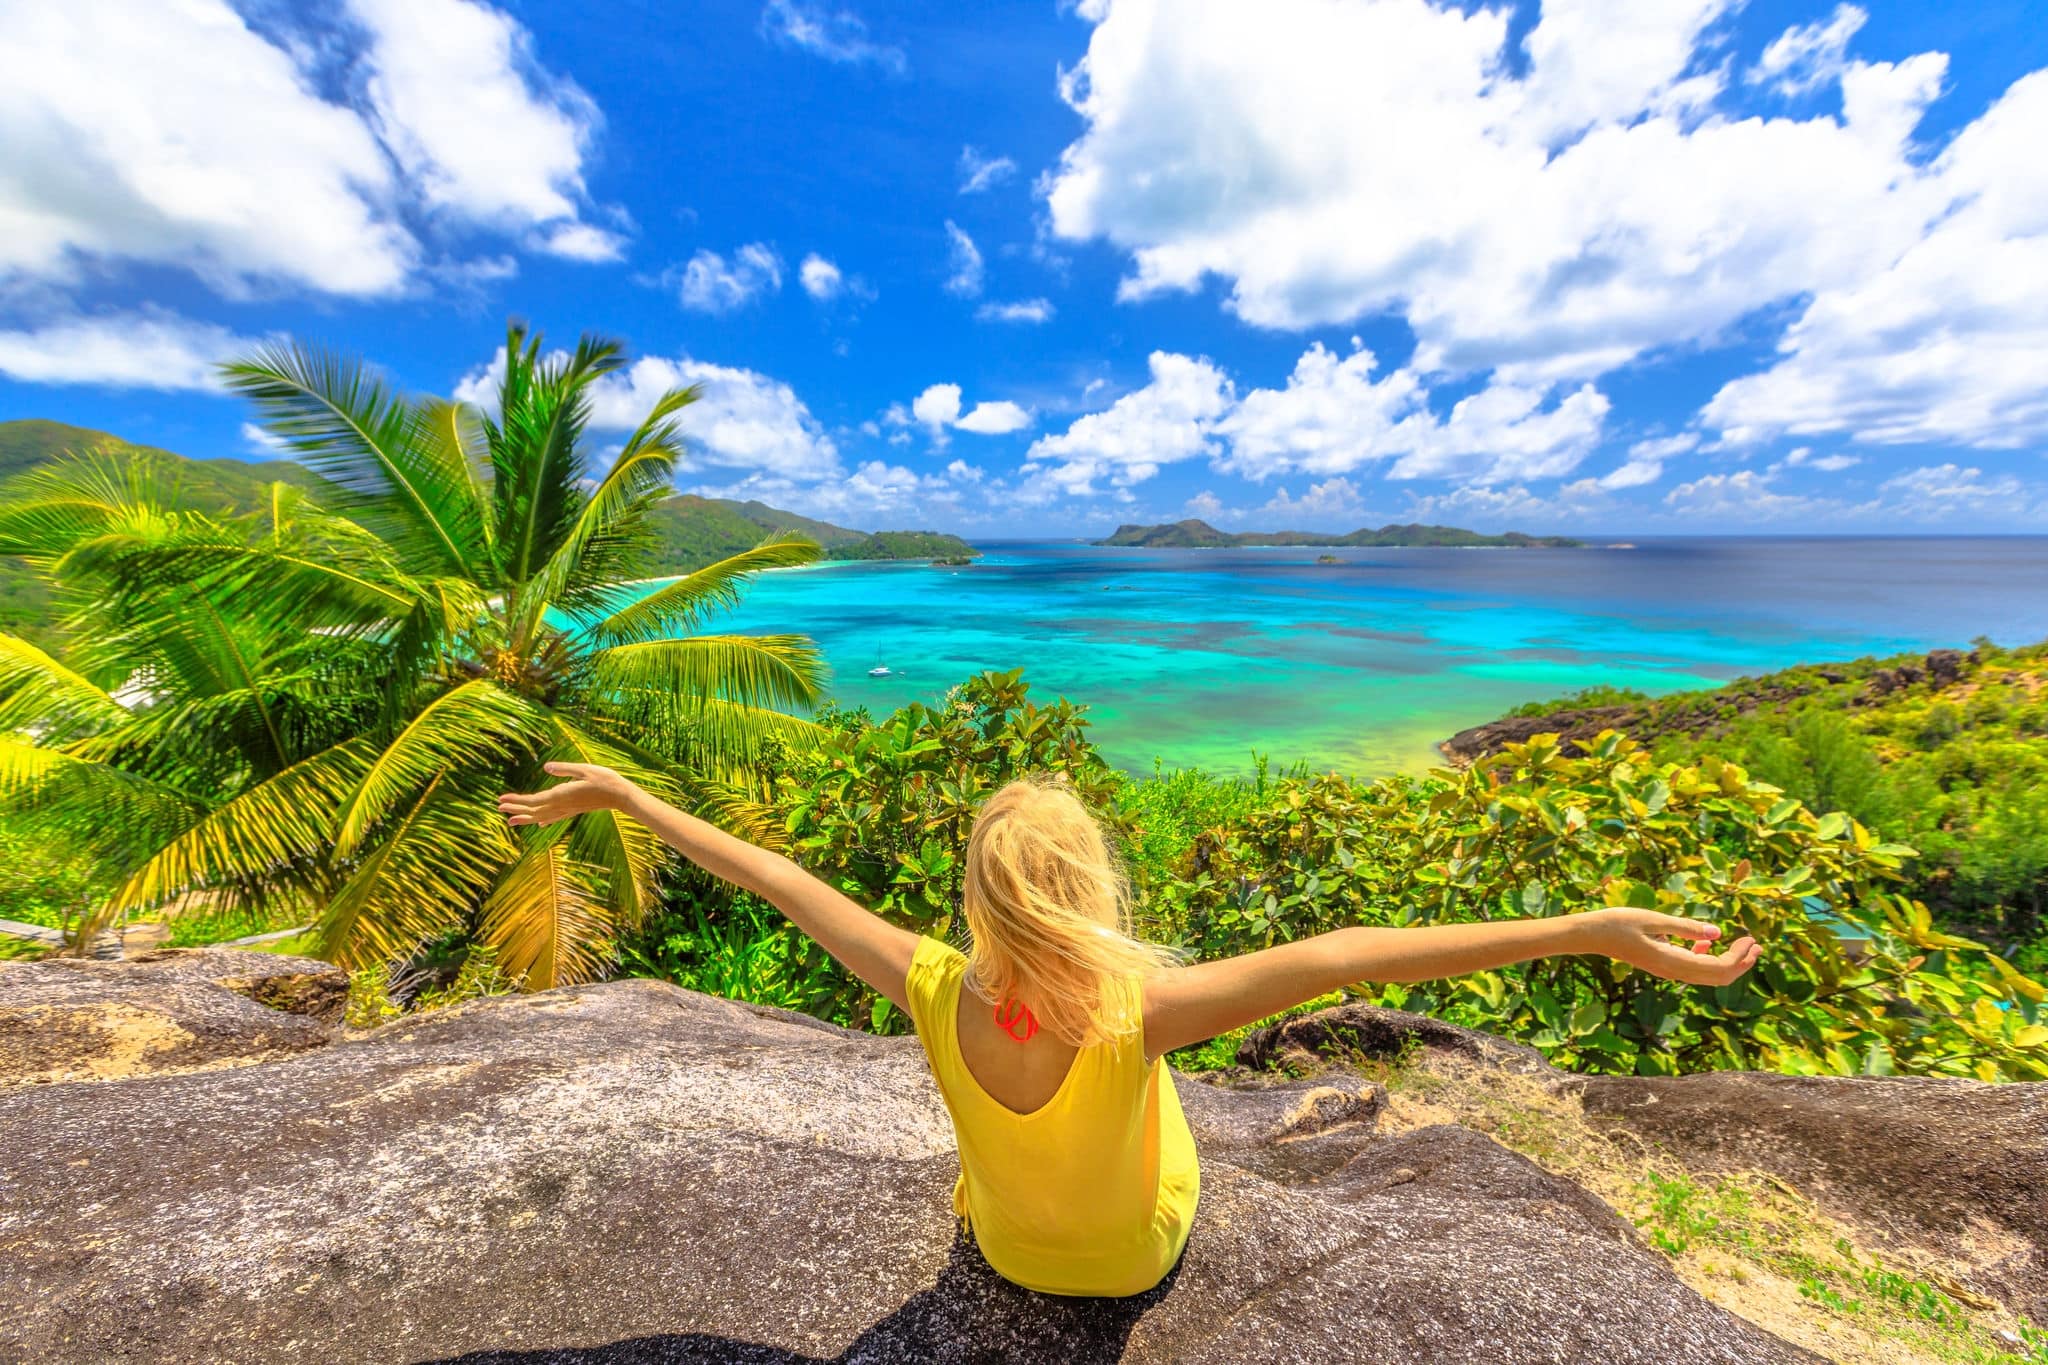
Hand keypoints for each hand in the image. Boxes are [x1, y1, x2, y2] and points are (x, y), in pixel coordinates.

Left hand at [498, 762, 641, 826]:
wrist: (621, 795)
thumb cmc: (605, 779)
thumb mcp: (585, 769)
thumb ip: (565, 769)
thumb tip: (546, 767)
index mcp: (562, 795)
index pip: (533, 800)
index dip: (516, 801)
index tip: (501, 800)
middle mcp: (562, 805)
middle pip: (534, 810)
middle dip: (515, 809)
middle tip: (498, 808)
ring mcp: (568, 810)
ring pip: (542, 816)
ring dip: (525, 817)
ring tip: (510, 821)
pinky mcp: (573, 810)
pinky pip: (554, 817)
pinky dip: (543, 819)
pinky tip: (539, 823)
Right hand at [1585, 908, 1760, 986]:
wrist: (1590, 935)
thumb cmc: (1617, 923)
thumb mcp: (1653, 919)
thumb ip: (1685, 927)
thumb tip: (1717, 933)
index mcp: (1671, 962)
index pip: (1717, 967)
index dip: (1739, 956)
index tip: (1750, 938)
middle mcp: (1672, 972)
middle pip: (1717, 977)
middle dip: (1741, 963)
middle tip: (1757, 945)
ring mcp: (1667, 970)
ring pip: (1708, 975)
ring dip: (1728, 961)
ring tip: (1744, 945)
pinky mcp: (1663, 964)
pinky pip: (1694, 968)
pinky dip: (1709, 957)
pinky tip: (1709, 942)